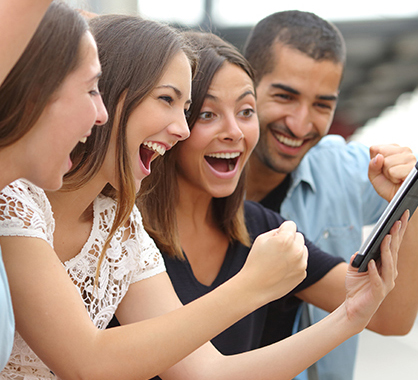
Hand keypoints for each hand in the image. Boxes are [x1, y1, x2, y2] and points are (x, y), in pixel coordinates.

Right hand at [239, 221, 307, 305]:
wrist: (254, 287)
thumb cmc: (255, 260)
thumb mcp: (261, 239)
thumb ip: (277, 232)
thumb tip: (288, 232)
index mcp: (286, 239)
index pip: (291, 225)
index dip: (282, 230)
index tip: (274, 238)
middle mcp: (297, 250)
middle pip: (299, 236)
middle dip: (290, 240)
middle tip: (277, 250)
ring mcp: (301, 264)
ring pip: (302, 250)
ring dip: (294, 251)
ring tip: (279, 260)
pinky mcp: (302, 274)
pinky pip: (301, 263)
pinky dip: (294, 264)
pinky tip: (281, 270)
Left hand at [344, 210, 407, 330]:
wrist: (353, 309)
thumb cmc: (357, 288)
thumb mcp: (355, 269)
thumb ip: (358, 259)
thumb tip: (359, 252)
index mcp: (386, 266)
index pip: (393, 246)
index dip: (397, 231)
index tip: (401, 216)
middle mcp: (390, 274)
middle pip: (394, 251)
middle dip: (397, 235)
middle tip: (399, 220)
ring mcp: (385, 284)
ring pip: (389, 264)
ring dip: (387, 250)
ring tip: (386, 237)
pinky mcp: (377, 293)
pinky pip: (376, 280)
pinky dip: (373, 271)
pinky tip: (370, 263)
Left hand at [369, 144, 415, 200]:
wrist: (397, 198)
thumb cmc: (387, 185)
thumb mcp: (374, 175)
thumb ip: (372, 165)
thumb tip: (379, 157)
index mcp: (392, 148)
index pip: (375, 148)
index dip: (375, 162)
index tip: (382, 169)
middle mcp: (403, 150)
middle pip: (381, 153)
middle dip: (382, 167)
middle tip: (390, 174)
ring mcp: (410, 157)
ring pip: (387, 162)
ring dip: (389, 174)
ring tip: (396, 177)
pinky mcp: (414, 166)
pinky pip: (394, 171)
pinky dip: (394, 178)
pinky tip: (401, 179)